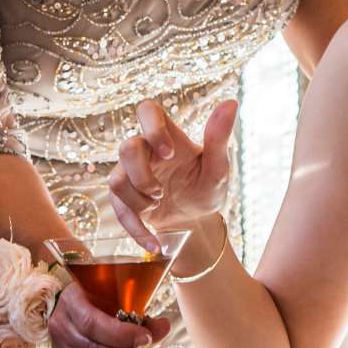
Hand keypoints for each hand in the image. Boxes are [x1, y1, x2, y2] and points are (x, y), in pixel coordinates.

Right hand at [106, 98, 237, 243]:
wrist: (195, 221)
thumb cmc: (207, 187)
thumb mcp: (218, 167)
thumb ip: (219, 137)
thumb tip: (231, 102)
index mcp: (167, 136)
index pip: (148, 110)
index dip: (152, 128)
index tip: (169, 154)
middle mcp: (144, 151)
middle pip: (126, 148)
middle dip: (142, 175)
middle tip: (161, 192)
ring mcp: (130, 174)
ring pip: (116, 180)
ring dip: (139, 201)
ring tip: (159, 206)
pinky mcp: (124, 199)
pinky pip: (118, 210)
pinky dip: (136, 230)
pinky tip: (155, 244)